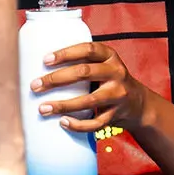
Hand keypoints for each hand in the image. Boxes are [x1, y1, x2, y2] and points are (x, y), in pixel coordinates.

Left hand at [34, 42, 149, 132]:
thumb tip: (41, 64)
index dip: (66, 53)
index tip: (45, 60)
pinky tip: (62, 122)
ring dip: (63, 105)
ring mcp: (117, 95)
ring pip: (88, 101)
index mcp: (110, 57)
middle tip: (35, 85)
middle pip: (84, 72)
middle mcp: (116, 73)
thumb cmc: (109, 80)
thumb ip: (83, 61)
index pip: (88, 49)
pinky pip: (95, 122)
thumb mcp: (103, 64)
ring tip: (43, 108)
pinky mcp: (116, 115)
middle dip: (56, 79)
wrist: (138, 103)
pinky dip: (78, 124)